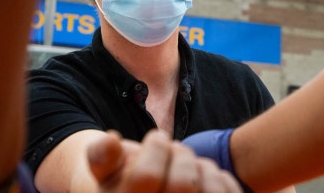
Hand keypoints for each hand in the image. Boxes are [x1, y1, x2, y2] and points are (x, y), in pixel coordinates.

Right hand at [87, 129, 241, 192]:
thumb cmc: (125, 184)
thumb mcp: (105, 172)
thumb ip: (102, 156)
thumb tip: (111, 140)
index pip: (145, 176)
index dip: (156, 149)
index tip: (156, 137)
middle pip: (182, 185)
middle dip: (181, 154)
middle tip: (176, 147)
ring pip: (210, 191)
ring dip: (203, 167)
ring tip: (190, 165)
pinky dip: (222, 180)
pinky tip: (206, 178)